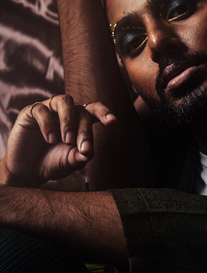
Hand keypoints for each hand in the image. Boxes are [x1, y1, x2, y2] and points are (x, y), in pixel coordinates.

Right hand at [0, 95, 116, 186]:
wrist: (27, 171)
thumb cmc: (52, 163)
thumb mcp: (69, 162)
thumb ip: (80, 156)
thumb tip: (89, 152)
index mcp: (79, 122)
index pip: (94, 110)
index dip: (104, 112)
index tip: (113, 122)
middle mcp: (66, 112)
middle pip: (81, 111)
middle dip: (85, 130)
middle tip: (83, 148)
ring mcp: (48, 110)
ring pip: (64, 101)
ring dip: (68, 121)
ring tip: (67, 140)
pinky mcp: (30, 112)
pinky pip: (41, 110)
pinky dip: (48, 124)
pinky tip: (50, 139)